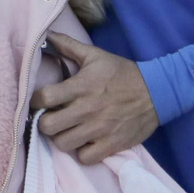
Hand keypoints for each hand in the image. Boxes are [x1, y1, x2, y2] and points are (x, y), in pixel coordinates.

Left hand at [31, 31, 159, 163]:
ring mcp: (99, 130)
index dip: (35, 101)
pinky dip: (82, 152)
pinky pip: (85, 158)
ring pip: (63, 144)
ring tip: (67, 130)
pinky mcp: (111, 145)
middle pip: (47, 126)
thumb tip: (48, 34)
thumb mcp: (96, 55)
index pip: (43, 98)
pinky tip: (84, 141)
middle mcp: (86, 110)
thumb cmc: (122, 73)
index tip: (39, 100)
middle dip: (44, 122)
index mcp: (80, 87)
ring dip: (61, 138)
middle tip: (51, 117)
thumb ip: (69, 46)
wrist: (157, 92)